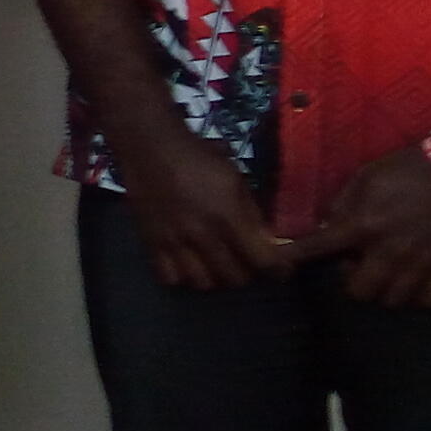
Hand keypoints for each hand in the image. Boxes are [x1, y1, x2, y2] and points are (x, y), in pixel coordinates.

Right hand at [108, 123, 291, 289]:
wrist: (150, 147)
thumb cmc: (198, 157)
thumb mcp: (235, 179)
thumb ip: (251, 214)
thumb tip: (265, 240)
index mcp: (228, 216)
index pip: (263, 260)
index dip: (278, 270)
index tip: (280, 270)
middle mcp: (203, 235)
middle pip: (234, 278)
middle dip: (246, 273)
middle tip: (244, 262)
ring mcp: (174, 241)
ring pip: (202, 283)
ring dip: (214, 278)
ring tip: (215, 265)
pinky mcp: (151, 242)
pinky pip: (169, 277)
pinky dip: (182, 276)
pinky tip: (186, 264)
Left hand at [287, 145, 430, 308]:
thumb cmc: (407, 168)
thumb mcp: (365, 177)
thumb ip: (342, 205)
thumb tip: (326, 227)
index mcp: (363, 224)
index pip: (319, 247)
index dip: (295, 257)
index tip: (278, 264)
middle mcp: (388, 250)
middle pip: (360, 291)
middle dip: (354, 282)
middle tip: (359, 266)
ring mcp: (421, 263)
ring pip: (394, 300)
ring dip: (386, 291)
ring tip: (388, 274)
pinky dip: (421, 296)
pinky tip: (417, 283)